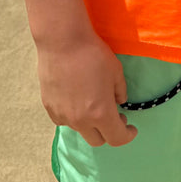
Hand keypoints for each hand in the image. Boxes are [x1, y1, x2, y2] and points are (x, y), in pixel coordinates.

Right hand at [35, 29, 137, 146]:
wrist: (62, 41)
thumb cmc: (93, 54)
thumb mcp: (116, 72)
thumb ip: (120, 92)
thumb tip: (119, 102)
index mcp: (100, 113)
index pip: (116, 138)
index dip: (127, 135)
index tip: (131, 129)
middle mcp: (80, 120)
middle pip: (97, 140)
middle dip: (109, 132)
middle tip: (115, 115)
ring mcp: (62, 115)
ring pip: (80, 129)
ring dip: (90, 123)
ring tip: (93, 104)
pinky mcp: (49, 107)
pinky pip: (64, 120)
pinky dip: (73, 116)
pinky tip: (76, 100)